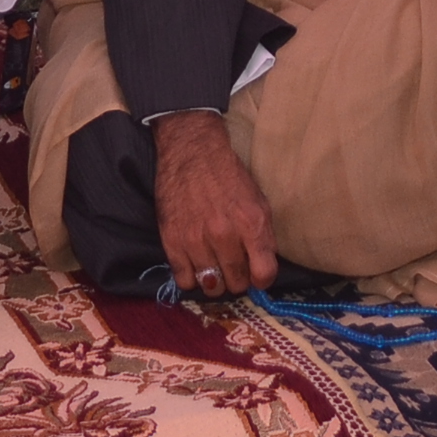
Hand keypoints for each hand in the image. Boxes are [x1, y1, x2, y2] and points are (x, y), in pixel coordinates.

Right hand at [152, 112, 277, 295]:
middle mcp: (224, 234)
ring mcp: (195, 240)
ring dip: (216, 280)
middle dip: (238, 278)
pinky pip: (184, 280)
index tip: (257, 275)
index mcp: (251, 223)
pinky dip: (192, 277)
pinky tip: (195, 264)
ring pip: (211, 286)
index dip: (263, 279)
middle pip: (236, 283)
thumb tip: (264, 267)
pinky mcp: (171, 241)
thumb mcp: (259, 200)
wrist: (191, 151)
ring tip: (214, 267)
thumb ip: (264, 235)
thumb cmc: (228, 175)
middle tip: (233, 265)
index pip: (264, 273)